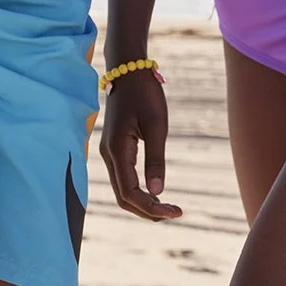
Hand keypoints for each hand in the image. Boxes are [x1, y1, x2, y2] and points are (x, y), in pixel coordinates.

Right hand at [99, 69, 181, 221]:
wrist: (128, 71)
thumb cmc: (145, 95)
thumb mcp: (156, 126)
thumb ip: (156, 160)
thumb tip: (157, 192)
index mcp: (117, 149)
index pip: (130, 192)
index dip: (152, 208)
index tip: (177, 211)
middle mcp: (108, 154)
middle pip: (123, 197)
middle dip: (147, 211)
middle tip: (174, 213)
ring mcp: (108, 152)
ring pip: (121, 189)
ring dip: (142, 203)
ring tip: (167, 207)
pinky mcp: (113, 148)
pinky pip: (122, 178)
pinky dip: (137, 191)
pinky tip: (154, 191)